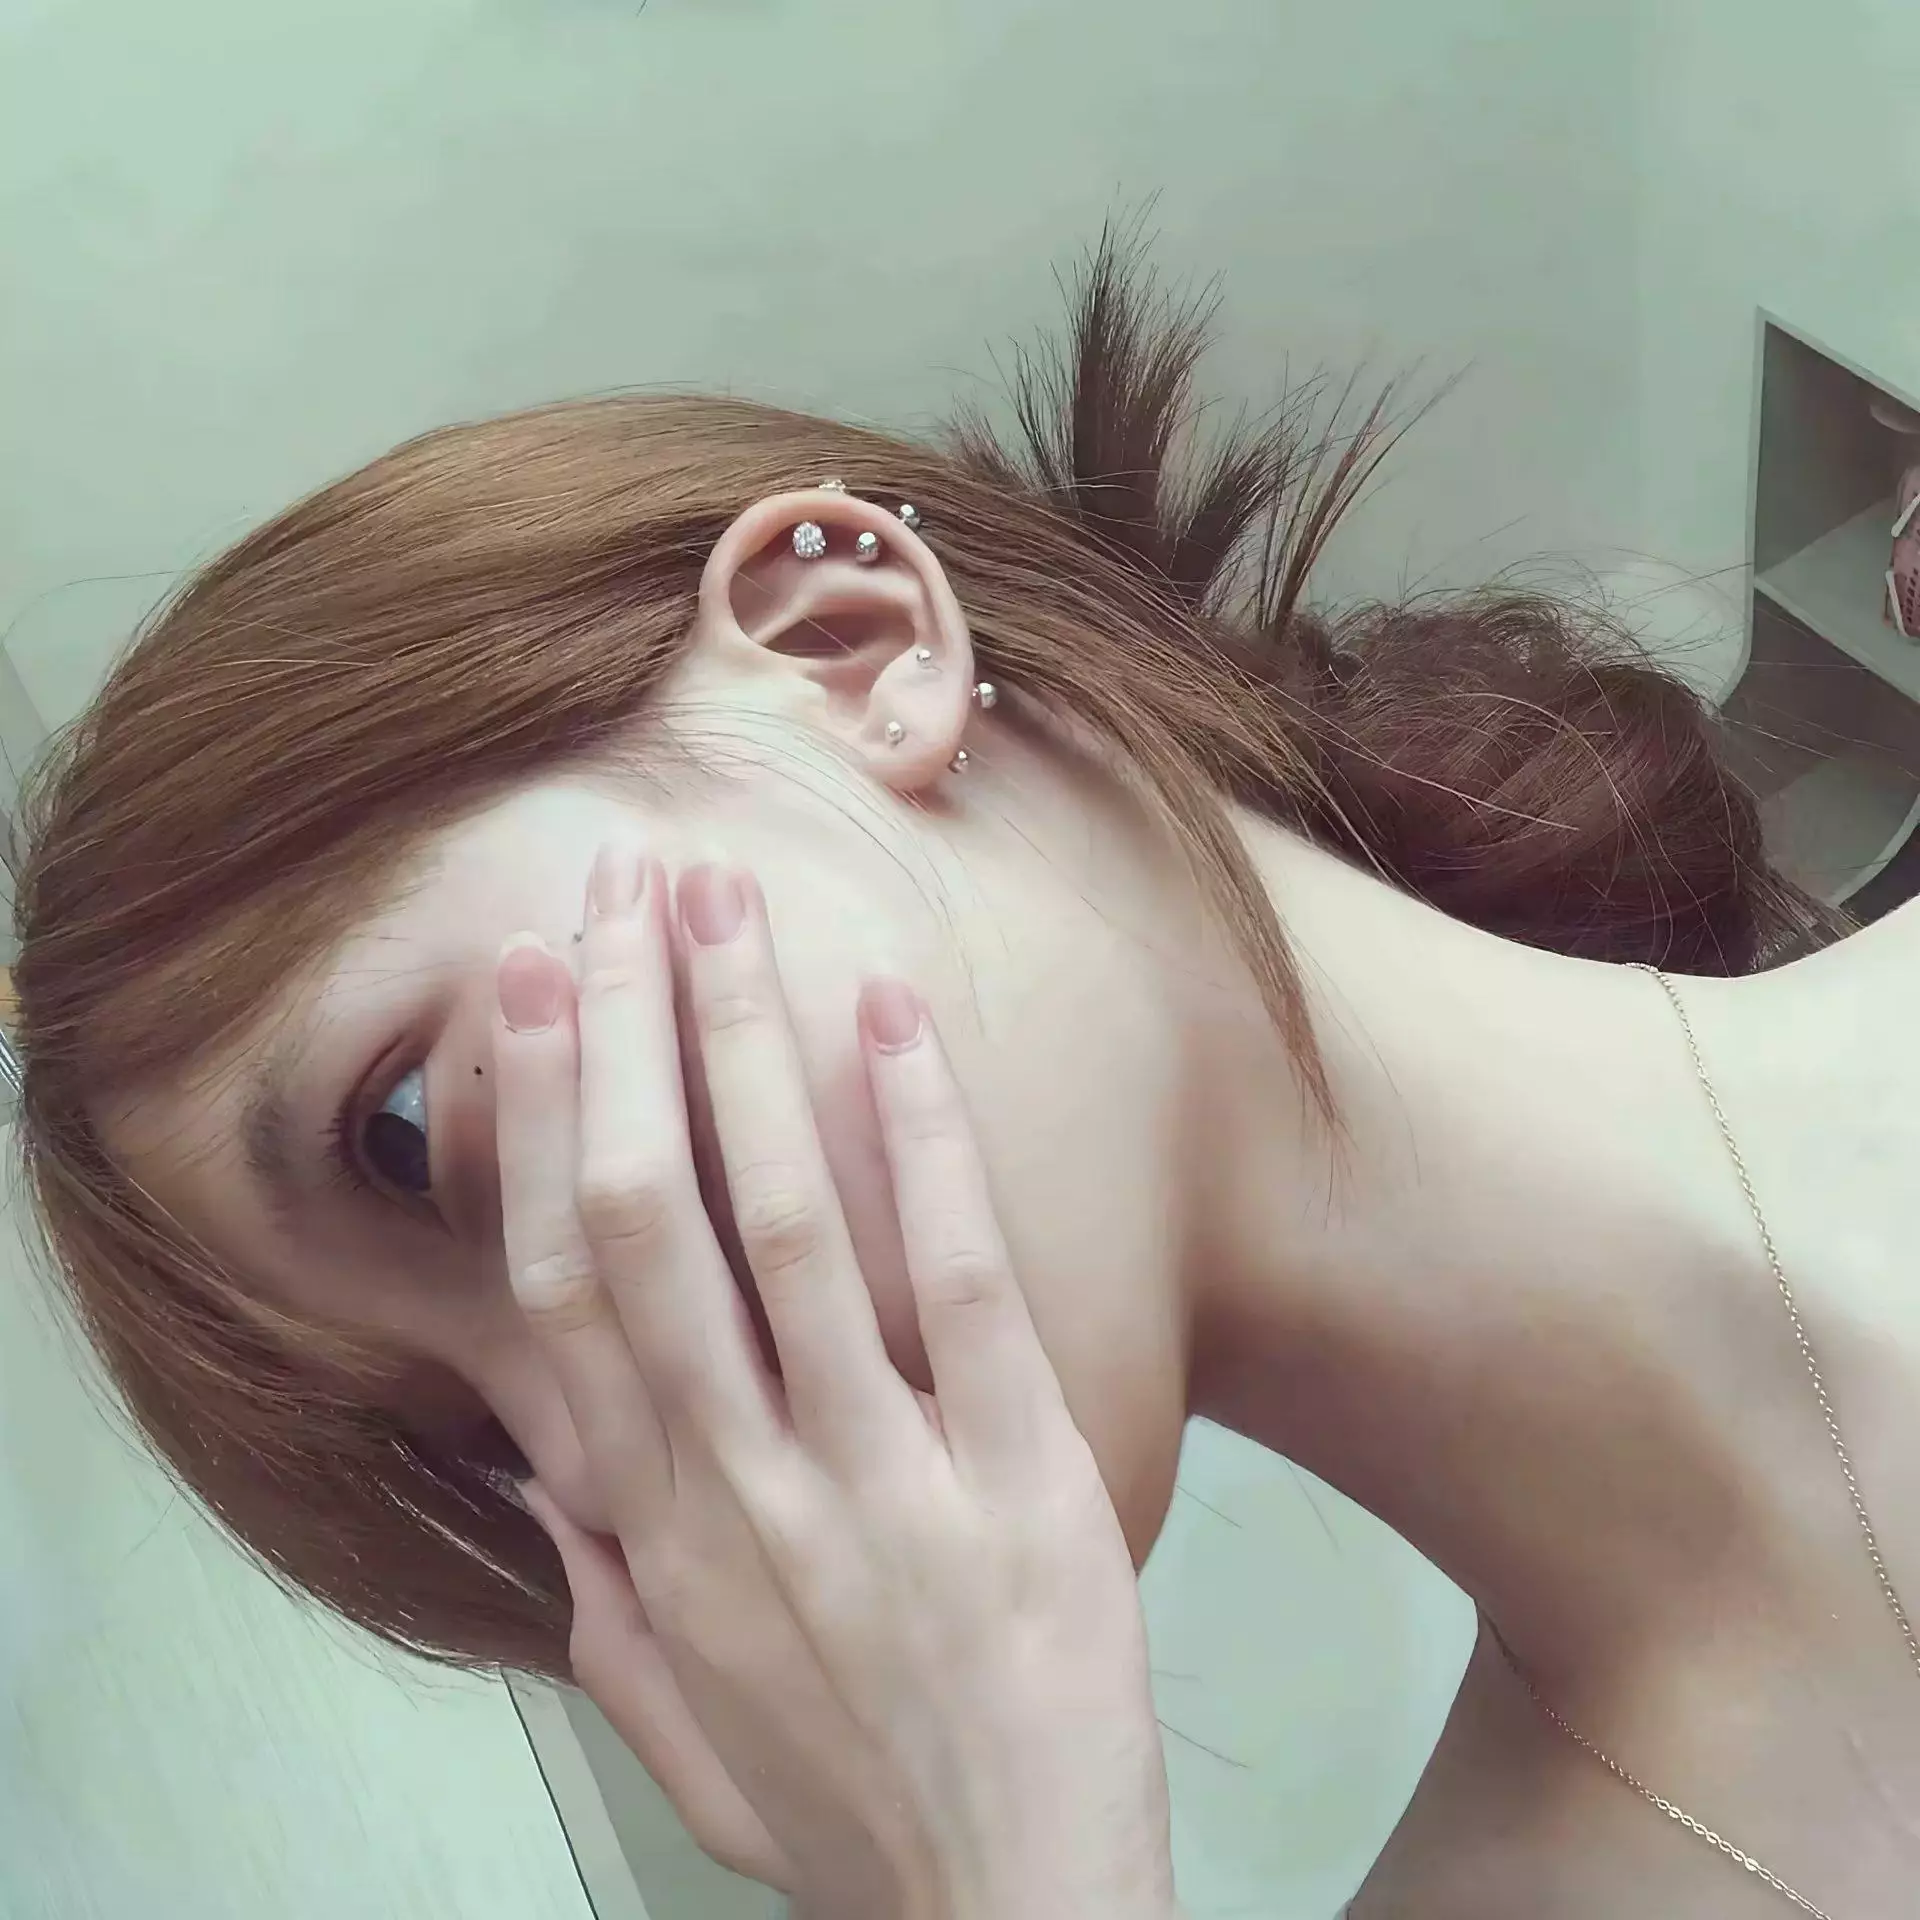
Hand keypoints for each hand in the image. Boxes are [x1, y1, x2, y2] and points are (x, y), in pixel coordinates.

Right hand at [492, 847, 1177, 1919]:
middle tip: (612, 896)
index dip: (530, 1127)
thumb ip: (601, 1593)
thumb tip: (540, 1467)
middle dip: (620, 1041)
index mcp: (659, 1532)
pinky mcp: (1015, 1474)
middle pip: (650, 1222)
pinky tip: (894, 1019)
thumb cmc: (851, 1802)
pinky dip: (924, 1141)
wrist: (1017, 1908)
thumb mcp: (680, 1730)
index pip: (560, 1289)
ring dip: (748, 1048)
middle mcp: (745, 1485)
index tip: (520, 1002)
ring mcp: (880, 1475)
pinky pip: (959, 1280)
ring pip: (788, 1224)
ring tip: (727, 909)